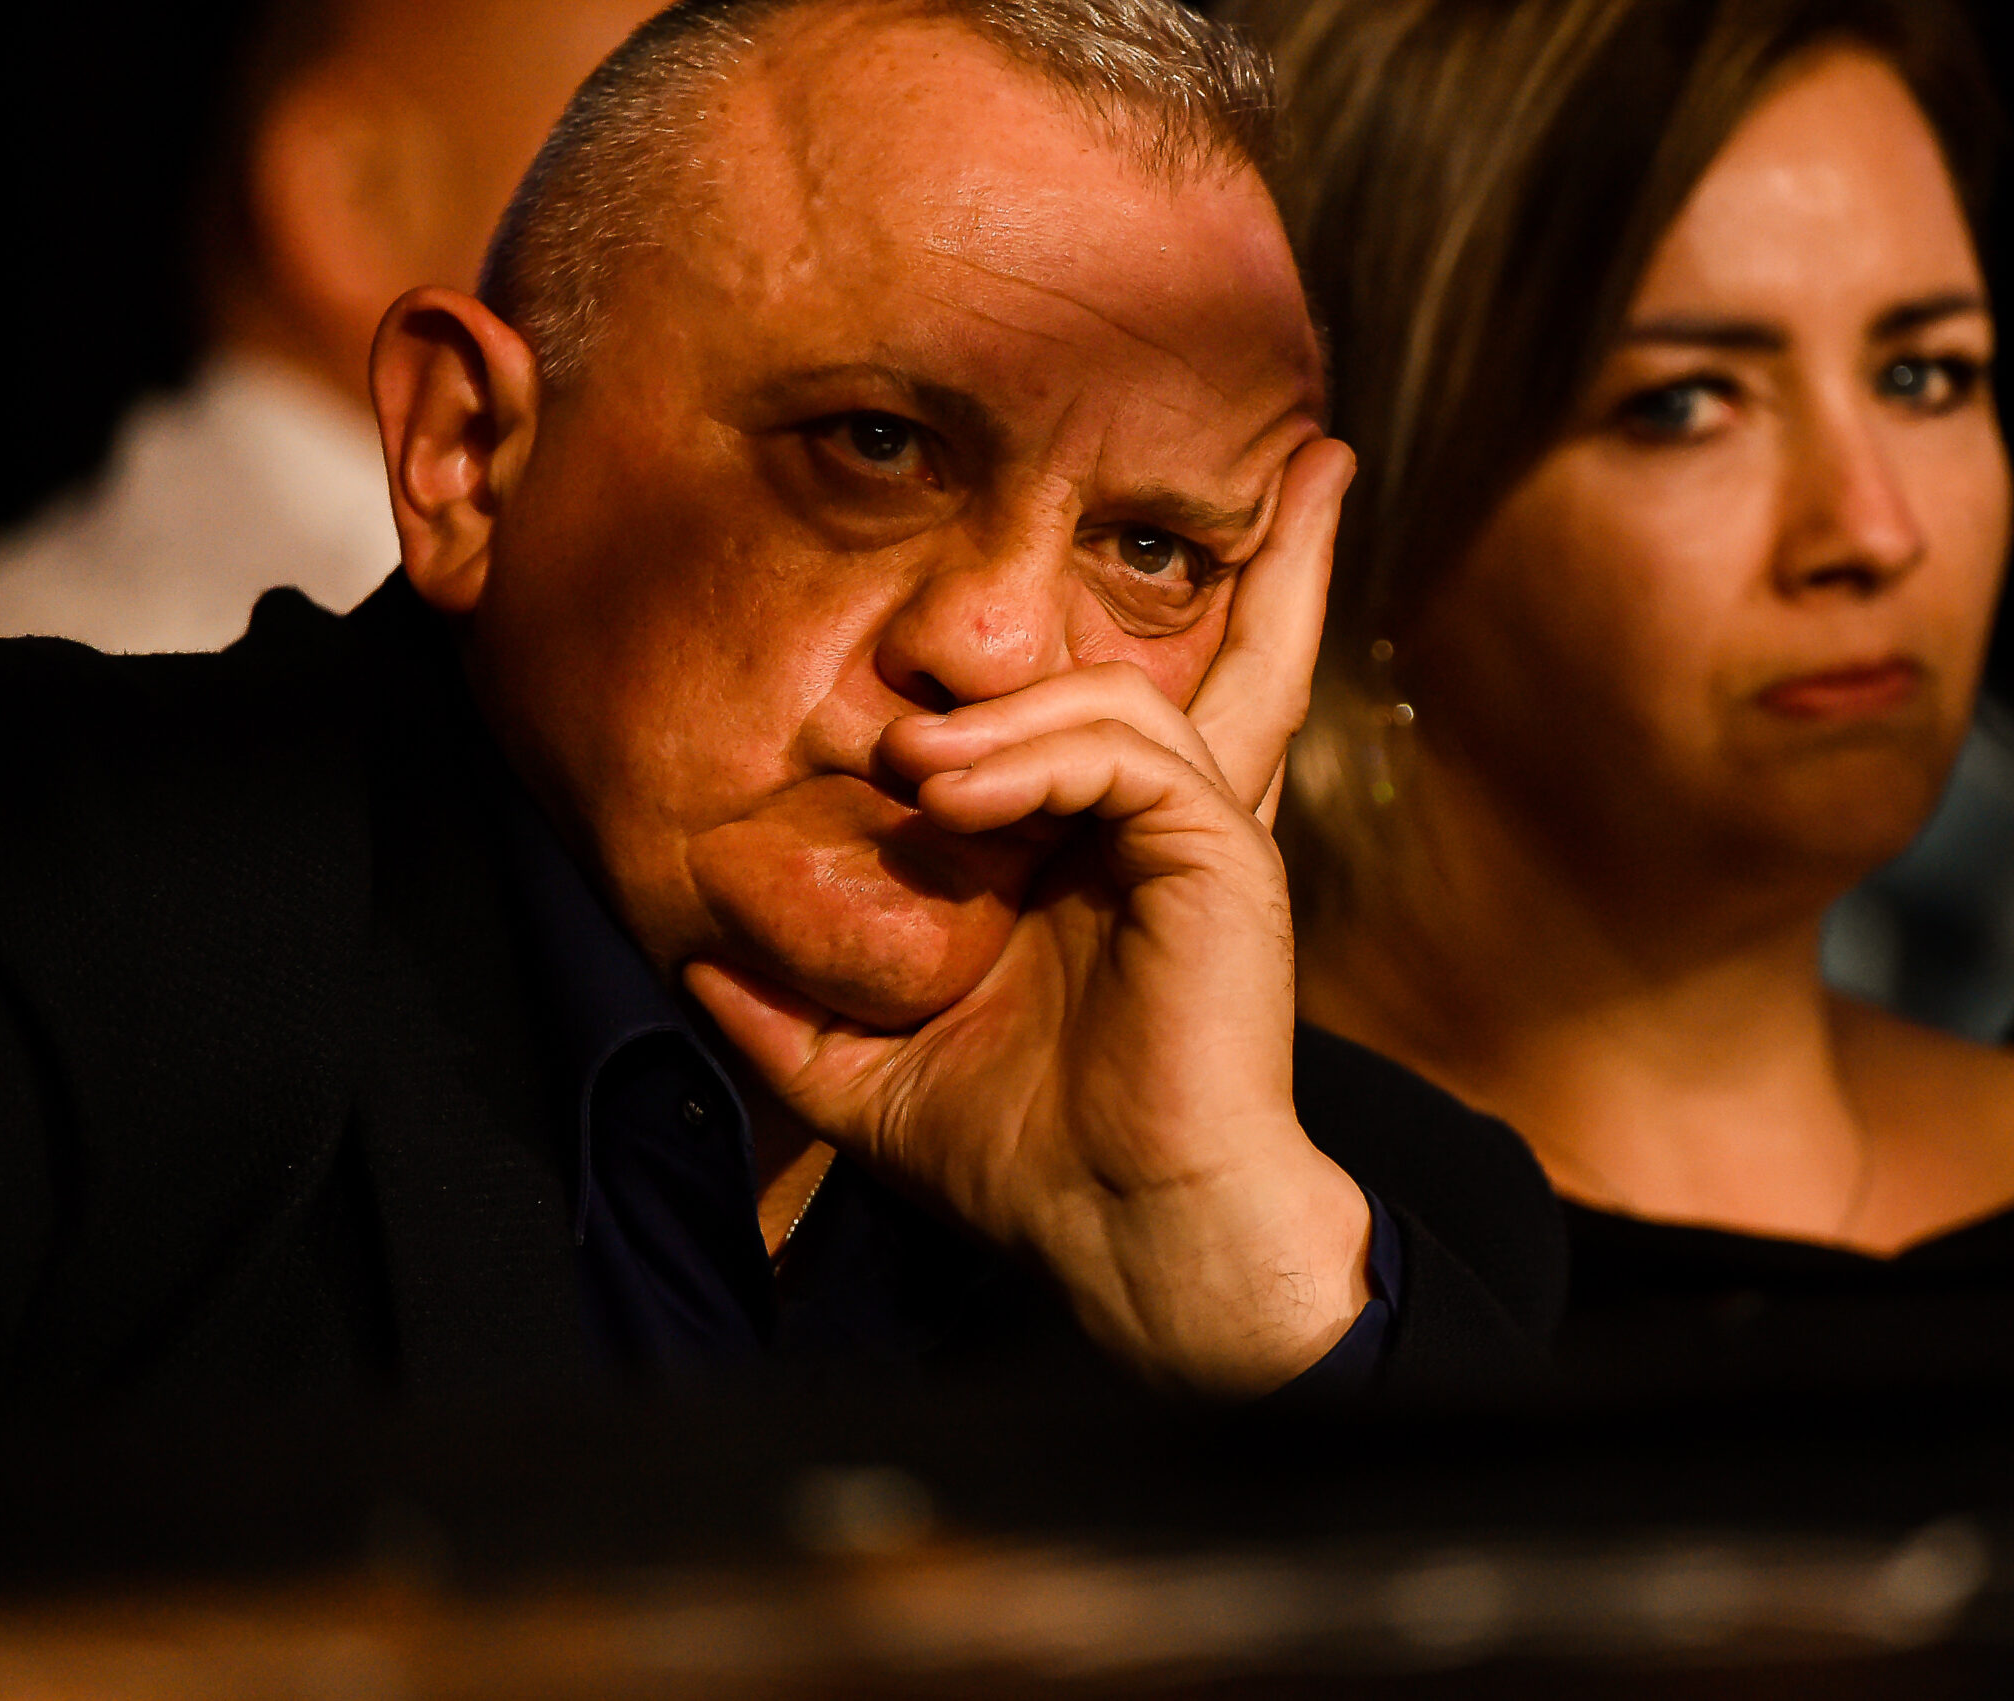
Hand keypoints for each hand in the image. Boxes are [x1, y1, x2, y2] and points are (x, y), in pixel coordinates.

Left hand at [688, 439, 1365, 1395]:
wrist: (1119, 1233)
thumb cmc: (1024, 1159)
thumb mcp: (874, 1074)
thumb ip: (792, 1013)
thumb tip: (695, 959)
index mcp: (1115, 861)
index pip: (1135, 722)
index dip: (1128, 654)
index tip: (1127, 578)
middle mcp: (1175, 829)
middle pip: (1243, 657)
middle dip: (1285, 563)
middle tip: (1318, 464)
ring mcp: (1203, 835)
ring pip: (1127, 689)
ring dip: (1008, 712)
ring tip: (916, 767)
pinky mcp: (1218, 852)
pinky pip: (1127, 749)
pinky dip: (1034, 754)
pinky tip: (952, 793)